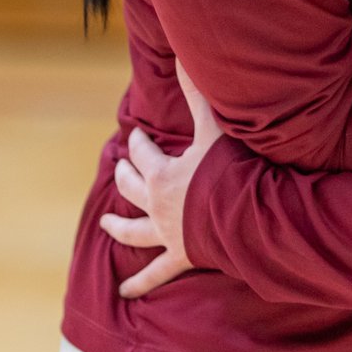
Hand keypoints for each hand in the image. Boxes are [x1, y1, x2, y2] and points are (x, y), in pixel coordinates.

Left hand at [99, 62, 222, 297]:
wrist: (246, 214)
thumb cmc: (231, 170)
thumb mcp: (215, 128)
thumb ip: (198, 94)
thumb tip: (182, 58)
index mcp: (163, 173)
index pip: (143, 154)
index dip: (138, 143)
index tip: (136, 136)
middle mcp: (158, 204)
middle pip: (131, 189)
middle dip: (124, 175)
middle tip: (119, 168)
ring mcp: (168, 232)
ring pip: (134, 230)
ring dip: (119, 226)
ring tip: (106, 224)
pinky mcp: (181, 255)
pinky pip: (155, 272)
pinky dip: (140, 283)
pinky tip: (125, 293)